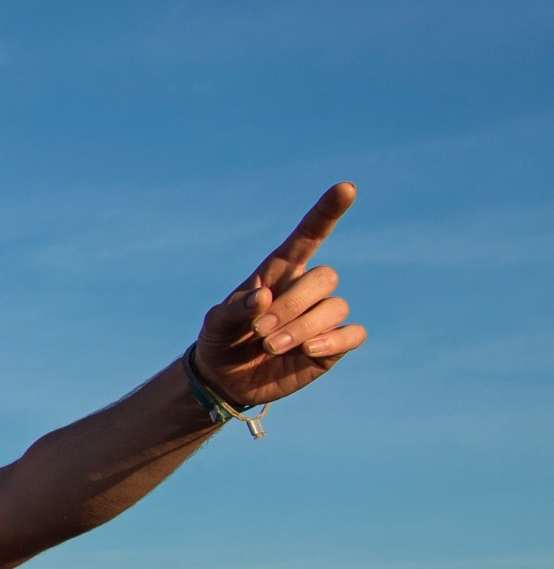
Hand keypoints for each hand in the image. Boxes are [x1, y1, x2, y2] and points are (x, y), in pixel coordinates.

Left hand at [191, 184, 366, 407]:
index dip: (327, 212)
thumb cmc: (221, 340)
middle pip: (325, 278)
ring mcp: (322, 317)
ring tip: (269, 346)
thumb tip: (264, 296)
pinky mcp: (333, 345)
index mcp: (279, 272)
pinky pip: (353, 334)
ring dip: (303, 328)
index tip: (346, 188)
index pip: (308, 236)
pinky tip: (307, 351)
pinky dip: (333, 342)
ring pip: (336, 308)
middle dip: (293, 305)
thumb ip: (234, 309)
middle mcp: (305, 289)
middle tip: (260, 331)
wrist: (226, 379)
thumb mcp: (215, 323)